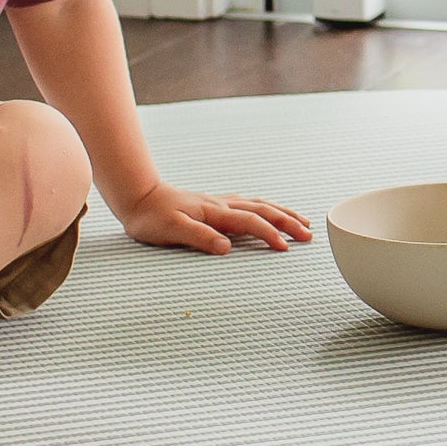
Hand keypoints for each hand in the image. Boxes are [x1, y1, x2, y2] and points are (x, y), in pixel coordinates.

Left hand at [116, 180, 314, 256]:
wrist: (137, 197)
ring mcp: (219, 203)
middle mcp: (221, 205)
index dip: (269, 235)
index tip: (286, 248)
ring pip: (259, 204)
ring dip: (282, 213)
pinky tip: (269, 211)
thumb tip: (226, 248)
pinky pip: (249, 204)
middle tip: (309, 235)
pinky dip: (266, 208)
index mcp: (214, 213)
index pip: (250, 222)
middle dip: (288, 222)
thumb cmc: (151, 217)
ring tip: (302, 222)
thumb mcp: (171, 230)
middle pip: (263, 210)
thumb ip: (199, 237)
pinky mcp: (214, 204)